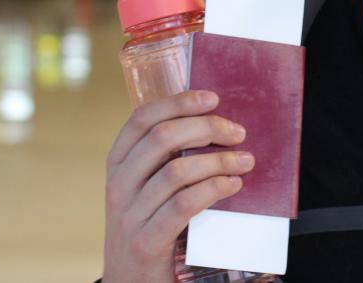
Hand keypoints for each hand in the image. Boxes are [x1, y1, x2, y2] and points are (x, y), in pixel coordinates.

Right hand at [102, 91, 254, 282]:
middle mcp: (118, 185)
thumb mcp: (146, 186)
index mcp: (118, 163)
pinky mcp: (146, 241)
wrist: (129, 280)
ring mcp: (129, 214)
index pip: (142, 119)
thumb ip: (167, 157)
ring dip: (219, 161)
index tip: (212, 98)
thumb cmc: (148, 223)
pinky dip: (214, 189)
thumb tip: (211, 122)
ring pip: (177, 171)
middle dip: (207, 128)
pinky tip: (233, 185)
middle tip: (237, 133)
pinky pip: (183, 205)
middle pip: (162, 138)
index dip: (178, 102)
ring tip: (245, 161)